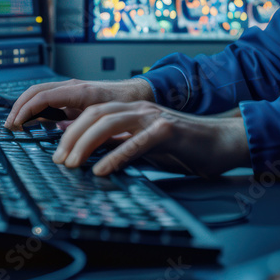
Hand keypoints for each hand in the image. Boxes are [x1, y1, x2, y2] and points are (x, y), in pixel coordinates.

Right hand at [4, 78, 153, 129]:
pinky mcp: (72, 94)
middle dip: (19, 108)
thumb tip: (69, 144)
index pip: (43, 96)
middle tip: (9, 126)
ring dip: (25, 107)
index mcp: (80, 92)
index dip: (26, 110)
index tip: (16, 125)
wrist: (138, 92)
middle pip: (36, 92)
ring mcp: (71, 89)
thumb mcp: (109, 119)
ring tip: (15, 125)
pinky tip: (31, 122)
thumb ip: (89, 129)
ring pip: (39, 93)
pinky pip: (48, 97)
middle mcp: (72, 87)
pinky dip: (35, 108)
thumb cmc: (126, 106)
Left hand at [52, 101, 249, 177]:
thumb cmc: (186, 147)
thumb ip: (122, 145)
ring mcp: (154, 118)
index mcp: (132, 110)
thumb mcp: (146, 145)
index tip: (55, 151)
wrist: (223, 142)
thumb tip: (92, 157)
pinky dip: (115, 156)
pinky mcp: (169, 131)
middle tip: (58, 160)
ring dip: (85, 144)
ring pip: (110, 122)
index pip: (92, 112)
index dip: (69, 128)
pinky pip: (137, 143)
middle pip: (95, 114)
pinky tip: (101, 171)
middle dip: (71, 136)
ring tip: (71, 164)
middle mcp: (140, 109)